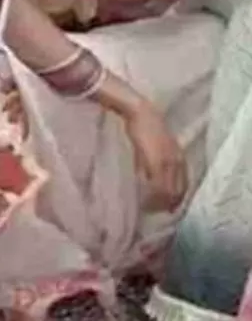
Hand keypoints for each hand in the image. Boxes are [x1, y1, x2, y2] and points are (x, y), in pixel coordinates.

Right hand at [118, 97, 186, 211]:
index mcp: (178, 158)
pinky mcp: (156, 162)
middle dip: (169, 203)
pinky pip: (158, 185)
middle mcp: (177, 162)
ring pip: (168, 190)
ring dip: (160, 201)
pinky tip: (145, 198)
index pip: (183, 185)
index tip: (169, 207)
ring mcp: (168, 163)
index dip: (177, 198)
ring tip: (150, 208)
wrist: (141, 113)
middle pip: (177, 190)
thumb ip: (155, 162)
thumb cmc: (145, 127)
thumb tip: (147, 178)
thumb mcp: (155, 147)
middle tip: (159, 211)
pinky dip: (152, 194)